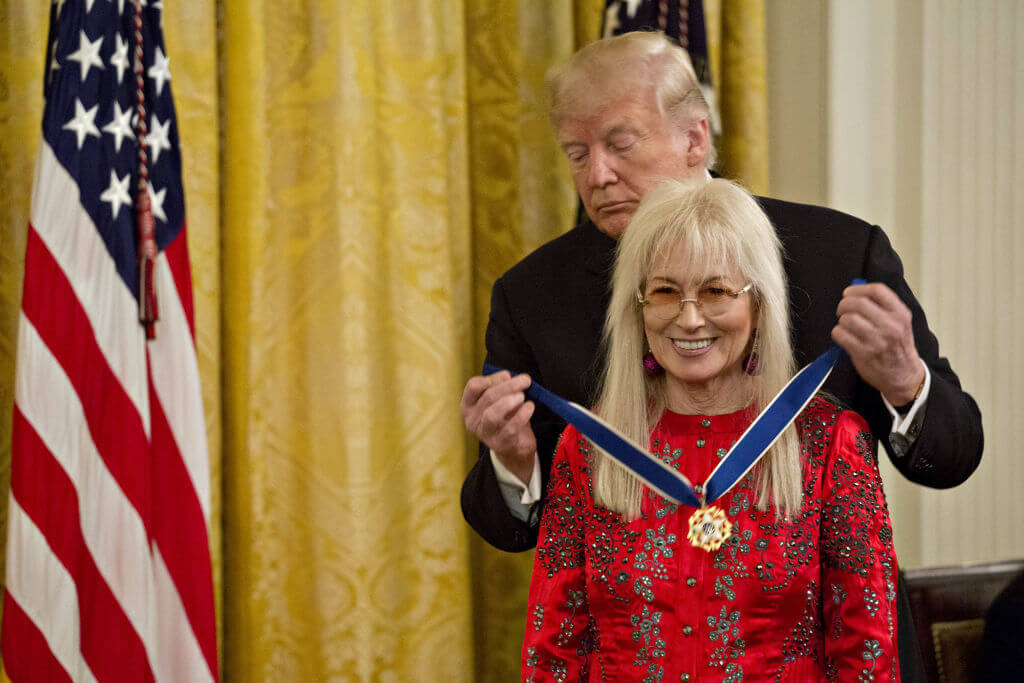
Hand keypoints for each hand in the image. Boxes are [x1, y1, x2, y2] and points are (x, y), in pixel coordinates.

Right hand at [460, 371, 536, 482]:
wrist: (514, 446)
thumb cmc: (507, 417)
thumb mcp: (501, 399)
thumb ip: (502, 387)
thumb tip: (508, 377)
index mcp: (469, 405)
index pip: (474, 386)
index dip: (492, 378)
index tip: (507, 375)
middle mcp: (471, 420)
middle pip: (487, 398)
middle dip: (508, 386)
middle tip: (525, 380)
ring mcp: (484, 434)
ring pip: (492, 414)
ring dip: (509, 402)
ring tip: (523, 396)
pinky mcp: (499, 444)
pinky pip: (510, 428)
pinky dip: (521, 415)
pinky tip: (530, 407)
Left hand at [831, 282, 925, 404]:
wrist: (904, 375)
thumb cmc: (898, 347)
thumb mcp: (900, 322)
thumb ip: (884, 306)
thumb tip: (857, 291)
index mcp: (900, 314)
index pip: (877, 291)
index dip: (858, 289)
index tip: (849, 293)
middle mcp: (890, 326)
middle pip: (858, 303)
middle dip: (844, 304)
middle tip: (842, 309)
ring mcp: (876, 340)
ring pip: (847, 318)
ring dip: (841, 320)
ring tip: (846, 325)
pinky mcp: (863, 353)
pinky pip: (840, 335)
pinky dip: (838, 333)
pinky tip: (844, 336)